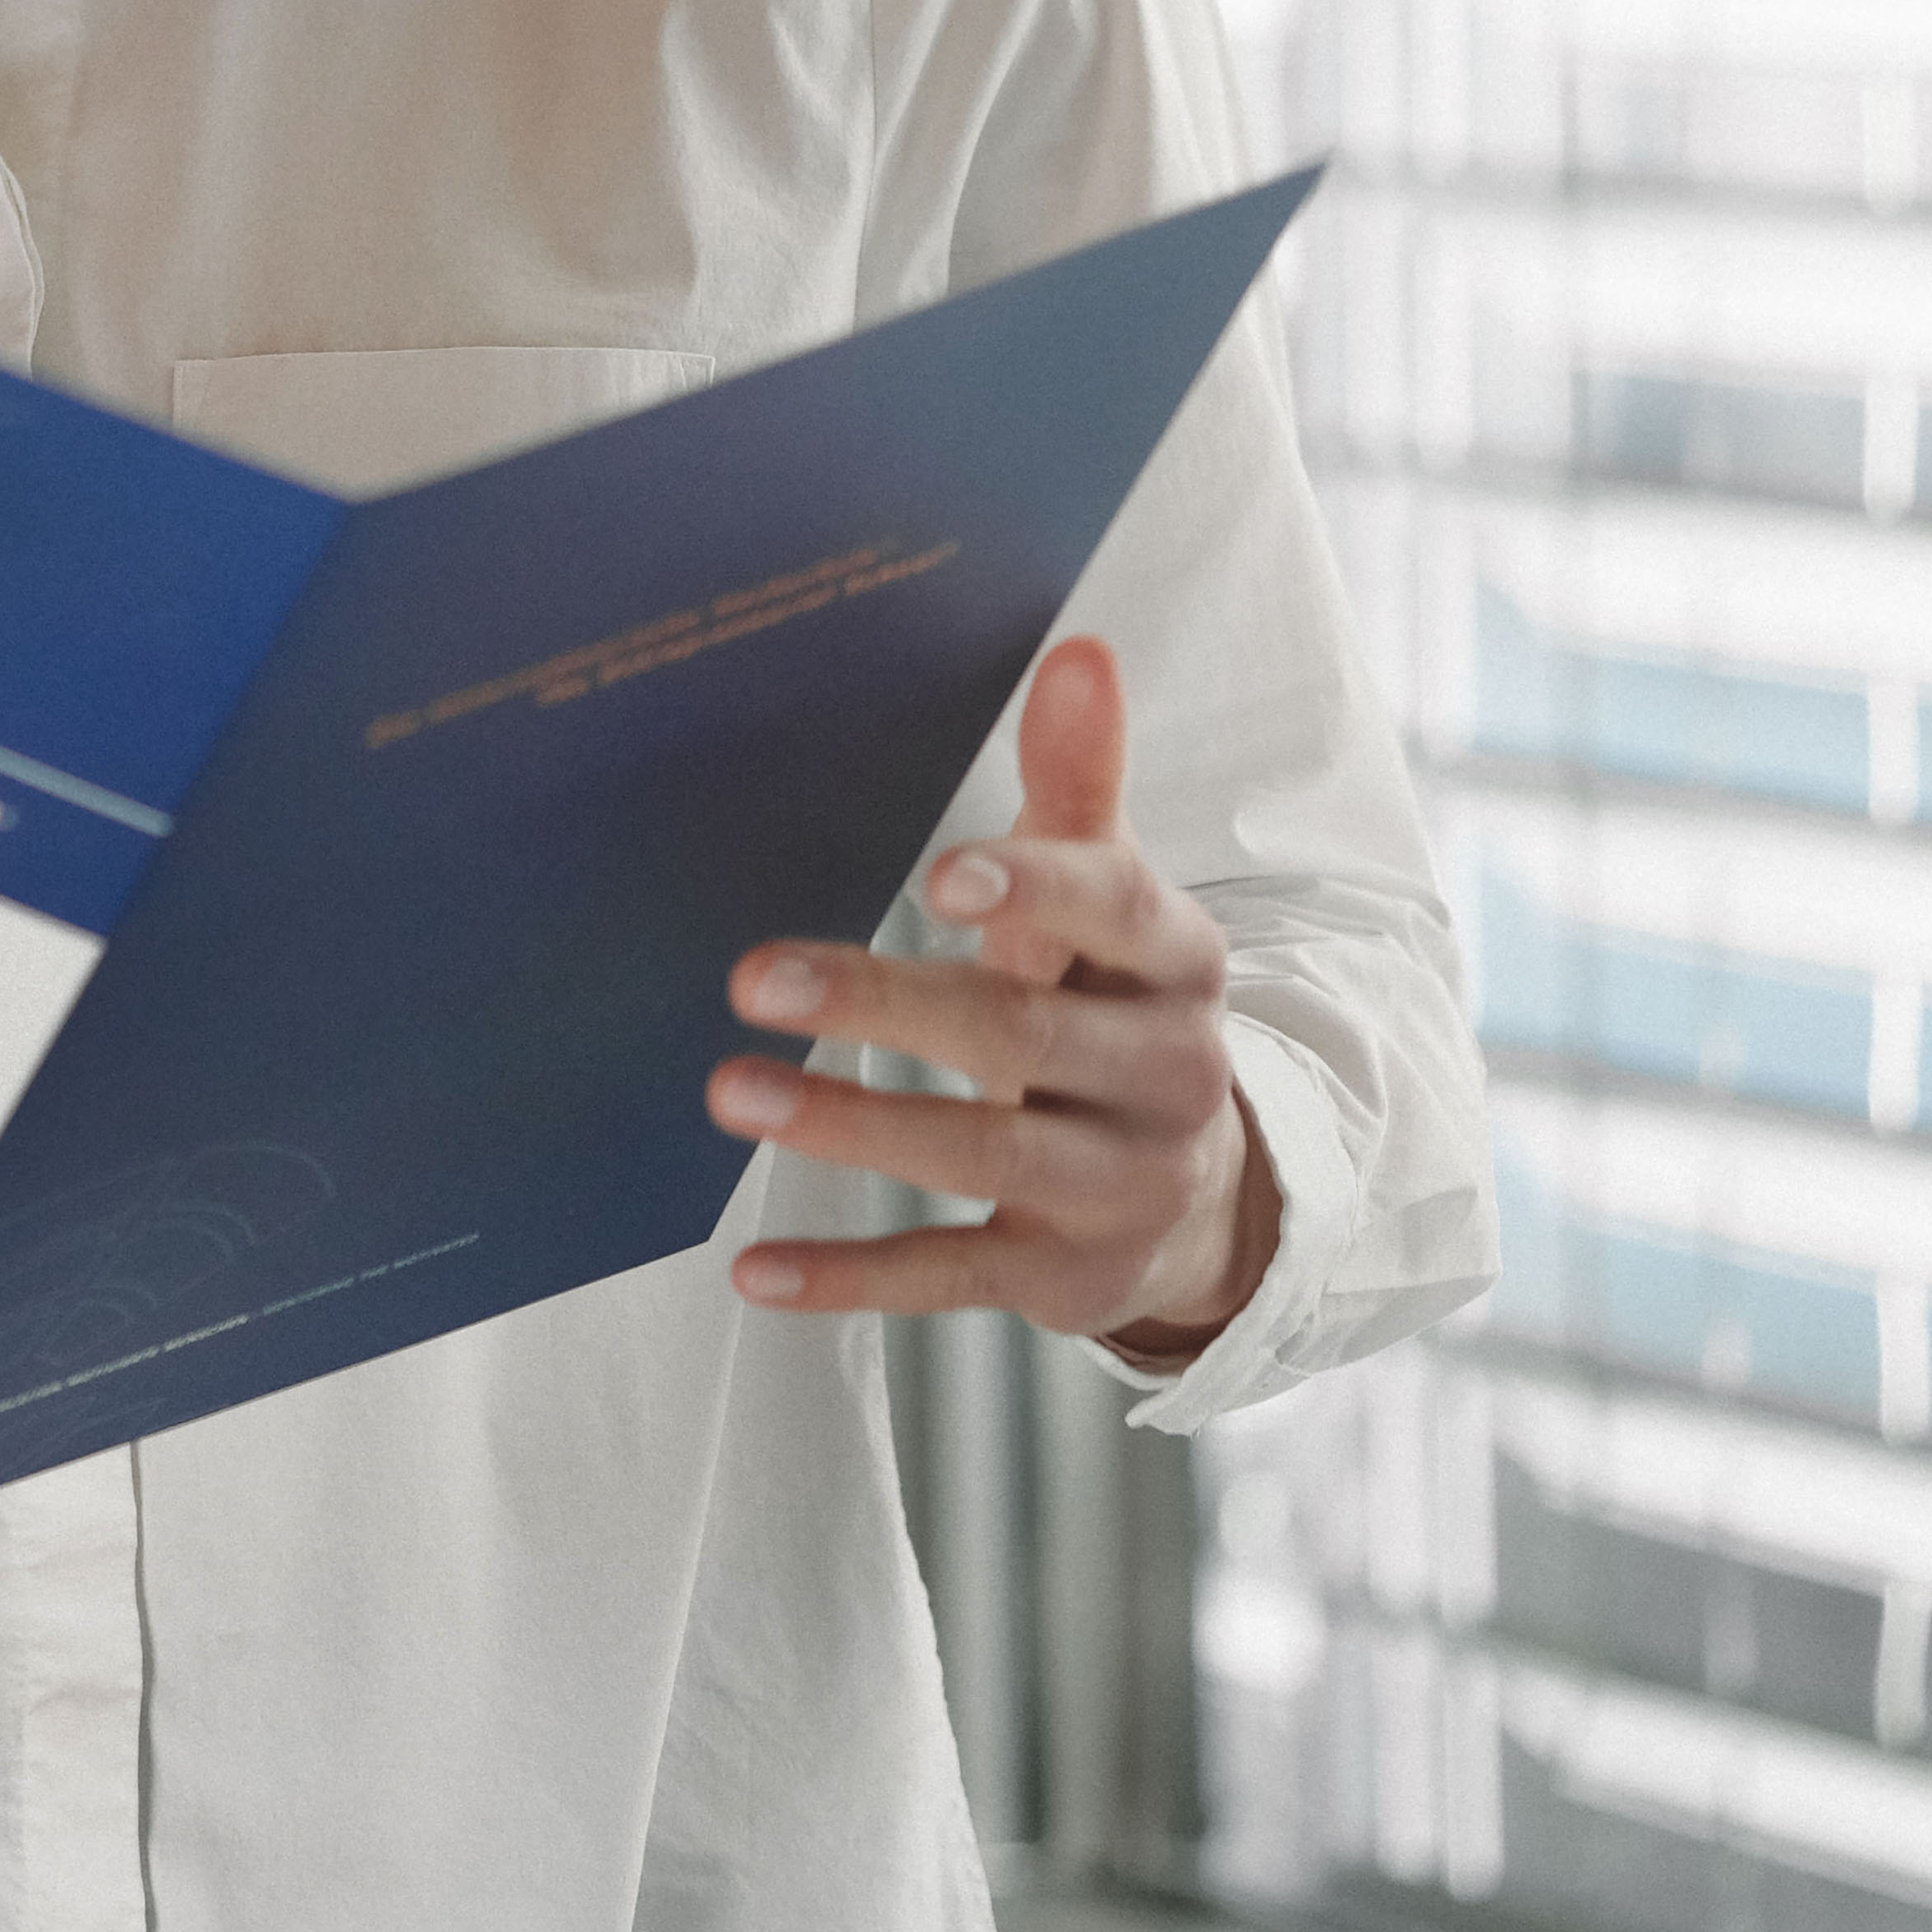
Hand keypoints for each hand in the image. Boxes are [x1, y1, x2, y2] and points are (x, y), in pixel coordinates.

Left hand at [709, 637, 1280, 1359]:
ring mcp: (1119, 1187)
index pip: (1115, 912)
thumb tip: (1078, 650)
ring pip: (980, 1157)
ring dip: (851, 1125)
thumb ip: (1081, 784)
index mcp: (1175, 964)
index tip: (940, 875)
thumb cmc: (1111, 1004)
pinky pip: (951, 1278)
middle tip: (756, 976)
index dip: (1035, 890)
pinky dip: (852, 1277)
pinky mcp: (1068, 1281)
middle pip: (1021, 1035)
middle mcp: (1166, 1078)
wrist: (1201, 1192)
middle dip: (886, 1006)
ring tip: (730, 1091)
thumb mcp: (1108, 900)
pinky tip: (754, 1268)